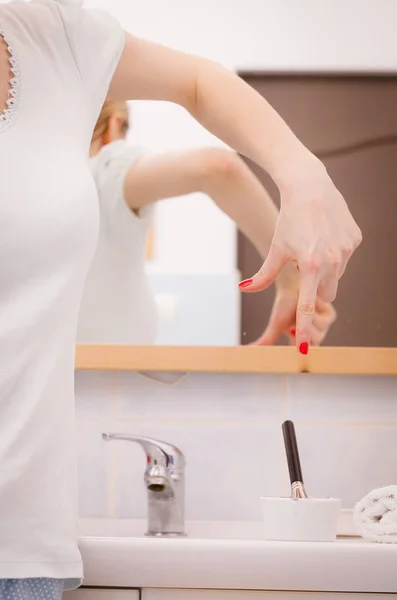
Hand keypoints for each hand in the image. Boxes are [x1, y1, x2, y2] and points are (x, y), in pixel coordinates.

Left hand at [240, 158, 360, 352]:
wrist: (309, 187)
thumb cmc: (288, 220)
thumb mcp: (275, 249)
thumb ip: (263, 274)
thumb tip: (244, 289)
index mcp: (310, 266)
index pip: (309, 306)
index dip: (305, 328)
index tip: (304, 348)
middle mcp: (333, 260)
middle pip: (326, 294)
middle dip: (316, 290)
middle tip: (304, 270)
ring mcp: (346, 249)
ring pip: (337, 276)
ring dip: (325, 271)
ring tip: (312, 248)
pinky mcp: (355, 239)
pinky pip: (345, 258)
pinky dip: (335, 254)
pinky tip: (324, 236)